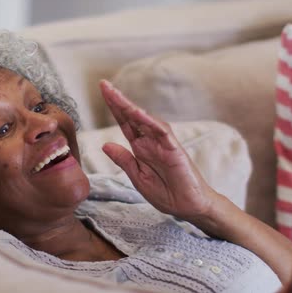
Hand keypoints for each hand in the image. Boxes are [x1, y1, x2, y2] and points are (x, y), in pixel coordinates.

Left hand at [99, 80, 218, 218]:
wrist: (189, 207)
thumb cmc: (167, 193)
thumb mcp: (138, 178)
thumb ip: (124, 160)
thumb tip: (104, 145)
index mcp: (141, 148)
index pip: (125, 124)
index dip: (114, 108)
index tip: (103, 91)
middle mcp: (151, 142)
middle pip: (132, 117)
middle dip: (118, 101)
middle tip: (104, 85)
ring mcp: (163, 144)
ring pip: (146, 120)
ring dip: (131, 107)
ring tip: (115, 95)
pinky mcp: (175, 150)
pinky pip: (162, 133)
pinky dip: (151, 122)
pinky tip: (138, 113)